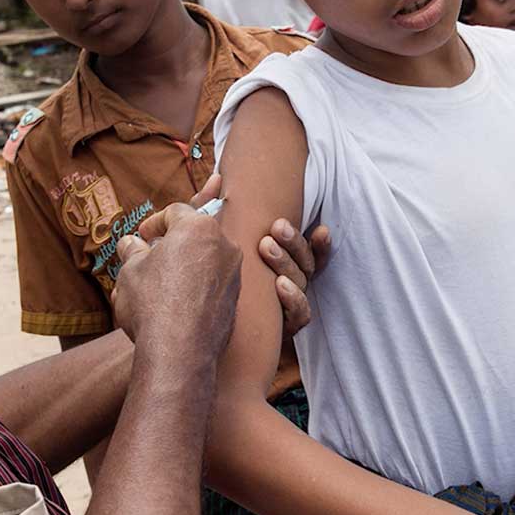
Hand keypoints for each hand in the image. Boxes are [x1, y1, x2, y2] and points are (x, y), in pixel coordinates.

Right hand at [112, 202, 240, 350]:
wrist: (179, 352)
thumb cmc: (152, 305)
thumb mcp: (130, 271)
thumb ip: (132, 251)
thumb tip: (130, 244)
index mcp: (199, 227)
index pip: (175, 212)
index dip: (153, 223)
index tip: (142, 237)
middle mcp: (225, 246)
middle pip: (195, 236)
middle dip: (173, 243)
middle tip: (151, 256)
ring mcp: (234, 275)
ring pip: (205, 261)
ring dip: (185, 266)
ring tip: (160, 283)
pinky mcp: (235, 301)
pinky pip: (212, 285)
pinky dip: (196, 288)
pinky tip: (176, 304)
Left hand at [182, 173, 332, 335]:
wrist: (194, 335)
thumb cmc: (204, 284)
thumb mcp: (208, 243)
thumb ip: (212, 212)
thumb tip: (216, 178)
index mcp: (280, 264)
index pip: (307, 251)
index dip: (319, 242)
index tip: (321, 228)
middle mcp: (289, 284)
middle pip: (305, 261)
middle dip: (293, 242)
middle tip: (275, 227)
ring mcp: (286, 307)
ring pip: (302, 281)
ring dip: (288, 262)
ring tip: (267, 247)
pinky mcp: (281, 330)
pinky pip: (299, 316)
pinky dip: (294, 299)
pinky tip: (280, 286)